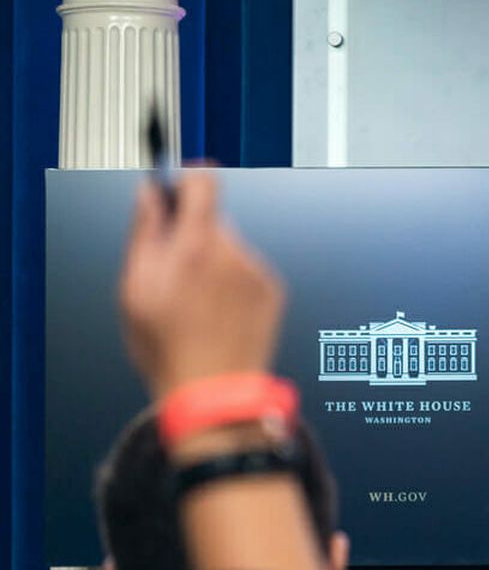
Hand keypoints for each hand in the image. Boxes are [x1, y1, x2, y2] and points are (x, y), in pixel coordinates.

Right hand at [119, 172, 284, 399]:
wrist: (214, 391)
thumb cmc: (169, 348)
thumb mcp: (134, 289)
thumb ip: (144, 232)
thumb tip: (149, 195)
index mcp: (196, 247)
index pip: (204, 183)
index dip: (187, 178)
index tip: (176, 184)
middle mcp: (234, 254)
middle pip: (213, 220)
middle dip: (191, 235)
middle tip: (171, 271)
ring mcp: (257, 272)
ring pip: (229, 248)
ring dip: (212, 262)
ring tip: (194, 302)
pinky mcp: (272, 291)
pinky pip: (247, 271)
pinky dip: (232, 283)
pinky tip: (217, 312)